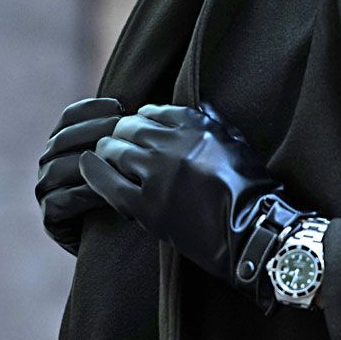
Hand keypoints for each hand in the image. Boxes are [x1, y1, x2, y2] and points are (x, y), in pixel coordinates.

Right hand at [35, 97, 124, 254]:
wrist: (123, 243)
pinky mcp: (50, 218)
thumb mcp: (131, 159)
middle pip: (62, 139)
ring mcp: (46, 191)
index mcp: (65, 144)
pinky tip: (107, 192)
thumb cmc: (133, 193)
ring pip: (56, 168)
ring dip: (88, 163)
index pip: (70, 117)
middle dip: (92, 132)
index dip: (91, 109)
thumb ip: (129, 135)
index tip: (120, 105)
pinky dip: (82, 194)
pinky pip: (58, 201)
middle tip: (122, 131)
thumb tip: (150, 108)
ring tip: (117, 161)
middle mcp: (50, 163)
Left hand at [78, 101, 313, 310]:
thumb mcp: (237, 144)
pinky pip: (108, 184)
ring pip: (115, 151)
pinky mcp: (147, 206)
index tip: (141, 131)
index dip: (143, 121)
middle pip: (130, 128)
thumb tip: (198, 106)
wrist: (254, 234)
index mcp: (197, 127)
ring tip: (106, 158)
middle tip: (118, 144)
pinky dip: (94, 173)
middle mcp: (174, 145)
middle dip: (121, 134)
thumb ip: (213, 123)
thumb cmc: (252, 191)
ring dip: (108, 152)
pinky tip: (87, 166)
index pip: (155, 111)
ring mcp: (158, 176)